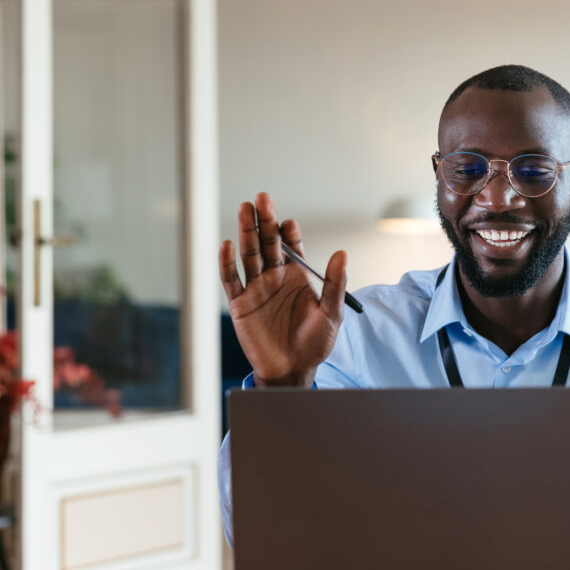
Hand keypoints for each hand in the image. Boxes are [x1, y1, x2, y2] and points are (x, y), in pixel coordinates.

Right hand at [218, 192, 346, 386]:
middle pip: (267, 243)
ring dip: (246, 233)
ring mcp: (256, 288)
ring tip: (245, 209)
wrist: (293, 369)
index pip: (291, 245)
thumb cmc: (315, 343)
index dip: (289, 232)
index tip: (288, 222)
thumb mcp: (331, 313)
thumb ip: (335, 284)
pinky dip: (227, 263)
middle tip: (262, 199)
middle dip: (264, 221)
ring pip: (248, 255)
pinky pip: (231, 280)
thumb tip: (342, 254)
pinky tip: (227, 245)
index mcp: (297, 276)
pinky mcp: (240, 304)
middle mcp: (275, 277)